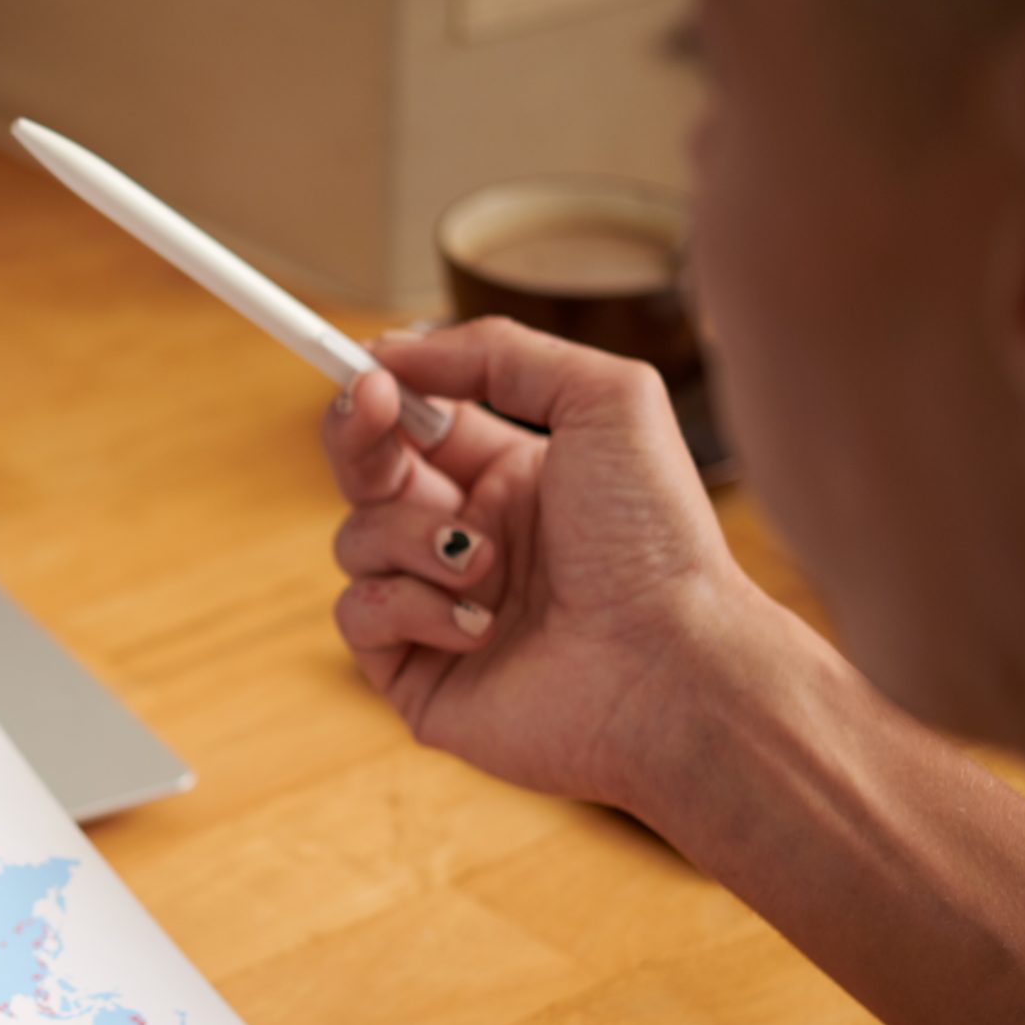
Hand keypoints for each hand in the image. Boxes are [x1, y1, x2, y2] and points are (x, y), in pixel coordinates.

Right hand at [324, 317, 791, 817]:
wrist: (669, 667)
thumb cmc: (656, 539)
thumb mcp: (605, 399)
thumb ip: (500, 352)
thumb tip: (396, 351)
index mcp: (512, 478)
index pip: (415, 422)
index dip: (380, 392)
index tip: (361, 366)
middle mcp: (469, 539)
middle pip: (365, 472)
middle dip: (358, 435)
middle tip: (372, 411)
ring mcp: (437, 607)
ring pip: (355, 540)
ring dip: (412, 537)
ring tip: (486, 563)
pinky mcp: (416, 673)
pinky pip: (358, 614)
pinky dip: (410, 606)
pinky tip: (478, 624)